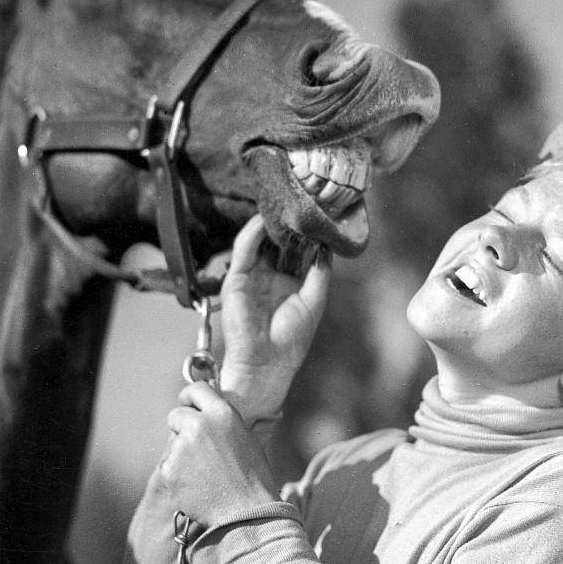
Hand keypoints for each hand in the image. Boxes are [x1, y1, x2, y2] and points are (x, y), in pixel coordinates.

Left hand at [160, 382, 274, 528]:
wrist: (246, 513)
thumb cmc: (253, 478)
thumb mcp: (247, 439)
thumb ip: (224, 422)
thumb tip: (210, 413)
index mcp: (222, 413)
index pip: (196, 389)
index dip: (190, 397)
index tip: (188, 405)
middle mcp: (198, 425)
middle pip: (176, 415)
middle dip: (182, 428)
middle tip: (197, 448)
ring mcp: (180, 448)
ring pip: (171, 444)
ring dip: (181, 454)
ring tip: (205, 474)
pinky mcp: (168, 470)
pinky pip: (168, 466)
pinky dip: (178, 475)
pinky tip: (197, 486)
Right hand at [219, 215, 330, 421]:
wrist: (266, 363)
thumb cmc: (291, 339)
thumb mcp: (314, 300)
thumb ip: (320, 272)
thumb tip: (327, 246)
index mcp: (289, 282)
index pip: (297, 250)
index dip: (306, 233)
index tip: (318, 213)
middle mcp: (270, 276)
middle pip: (278, 241)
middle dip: (288, 222)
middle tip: (301, 200)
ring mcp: (252, 276)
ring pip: (260, 240)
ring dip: (271, 223)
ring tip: (285, 204)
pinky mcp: (235, 279)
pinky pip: (244, 249)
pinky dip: (253, 233)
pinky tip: (265, 220)